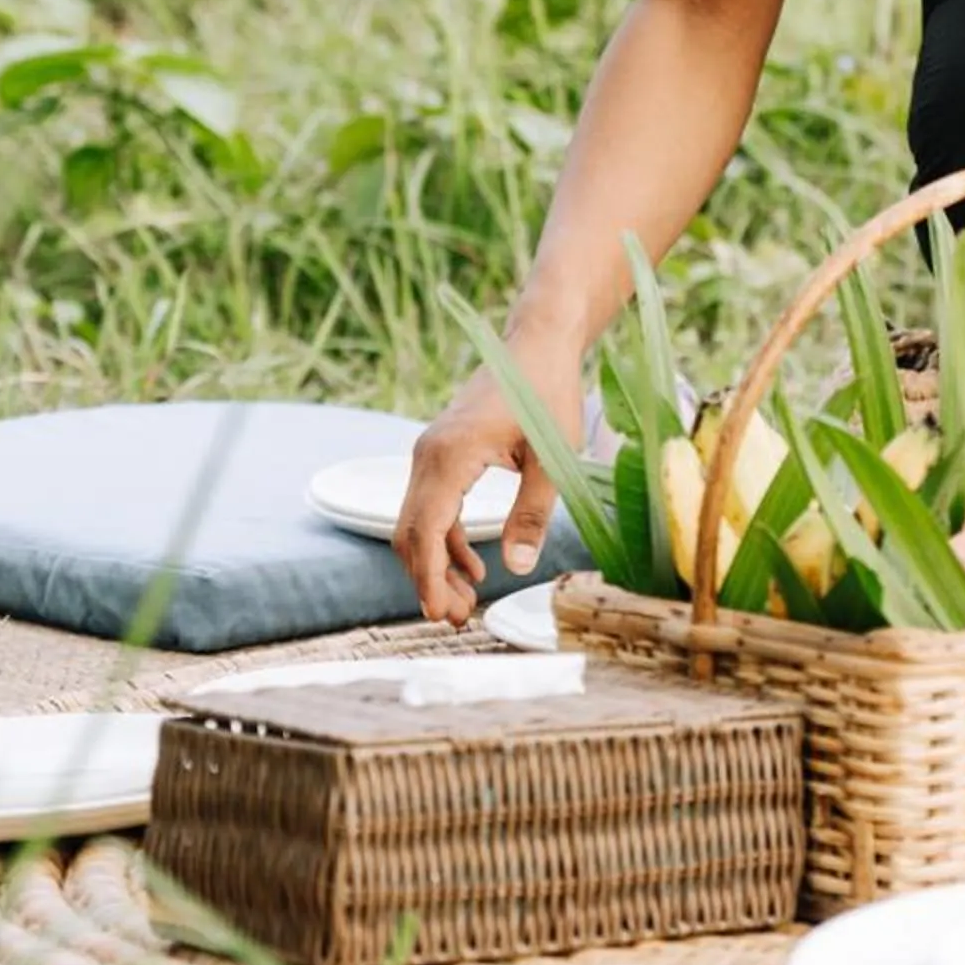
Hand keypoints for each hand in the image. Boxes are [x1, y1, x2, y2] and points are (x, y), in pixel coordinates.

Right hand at [393, 333, 583, 625]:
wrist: (536, 344)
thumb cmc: (548, 392)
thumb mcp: (552, 458)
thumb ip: (534, 512)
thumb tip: (518, 567)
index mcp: (450, 456)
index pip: (425, 530)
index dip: (429, 578)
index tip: (439, 614)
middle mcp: (429, 455)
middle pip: (412, 533)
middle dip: (430, 581)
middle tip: (459, 620)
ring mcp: (431, 454)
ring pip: (419, 522)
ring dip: (437, 564)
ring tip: (466, 603)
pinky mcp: (443, 454)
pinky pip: (433, 507)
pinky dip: (447, 540)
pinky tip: (473, 568)